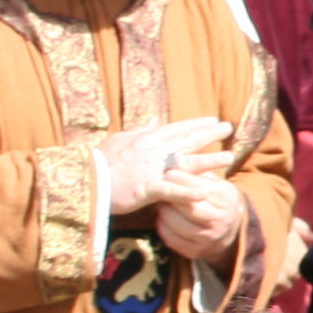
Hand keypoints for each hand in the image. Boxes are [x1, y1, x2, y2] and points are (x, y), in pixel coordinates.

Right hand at [94, 116, 230, 213]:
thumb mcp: (118, 140)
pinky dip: (189, 192)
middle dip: (209, 134)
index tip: (213, 120)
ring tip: (229, 158)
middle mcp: (152, 150)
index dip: (195, 124)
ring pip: (186, 163)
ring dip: (209, 160)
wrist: (83, 180)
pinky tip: (206, 192)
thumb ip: (139, 131)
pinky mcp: (146, 188)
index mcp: (145, 139)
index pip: (175, 129)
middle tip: (229, 128)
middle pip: (186, 140)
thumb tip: (153, 120)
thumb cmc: (98, 162)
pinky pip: (172, 190)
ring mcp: (151, 169)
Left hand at [154, 177, 245, 268]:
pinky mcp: (195, 251)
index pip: (199, 188)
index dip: (181, 179)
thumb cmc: (218, 200)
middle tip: (158, 187)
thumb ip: (201, 172)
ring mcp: (208, 239)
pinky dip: (163, 227)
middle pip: (188, 207)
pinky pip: (171, 239)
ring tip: (159, 202)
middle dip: (170, 196)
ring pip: (177, 224)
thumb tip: (178, 159)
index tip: (168, 172)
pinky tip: (162, 218)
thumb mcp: (217, 183)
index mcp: (226, 200)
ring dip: (164, 212)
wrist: (229, 231)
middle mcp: (219, 221)